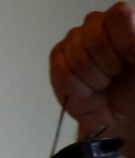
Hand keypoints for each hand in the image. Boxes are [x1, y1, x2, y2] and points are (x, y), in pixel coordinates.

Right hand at [50, 2, 134, 140]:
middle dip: (108, 64)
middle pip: (94, 37)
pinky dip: (78, 89)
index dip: (123, 40)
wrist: (121, 115)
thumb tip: (126, 35)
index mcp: (125, 22)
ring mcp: (75, 42)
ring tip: (104, 83)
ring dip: (94, 79)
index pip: (118, 15)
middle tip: (117, 73)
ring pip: (76, 56)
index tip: (131, 59)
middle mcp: (98, 26)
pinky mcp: (58, 60)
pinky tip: (88, 91)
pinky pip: (61, 72)